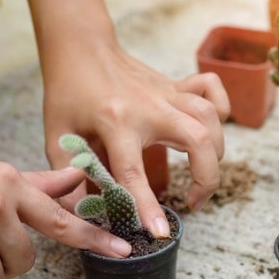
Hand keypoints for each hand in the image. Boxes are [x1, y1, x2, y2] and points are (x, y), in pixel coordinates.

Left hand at [41, 36, 229, 237]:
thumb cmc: (67, 92)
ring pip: (211, 118)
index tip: (160, 232)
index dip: (147, 206)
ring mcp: (167, 93)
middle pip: (198, 139)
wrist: (81, 46)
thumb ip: (66, 175)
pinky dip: (221, 108)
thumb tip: (76, 214)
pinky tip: (212, 127)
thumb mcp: (57, 135)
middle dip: (207, 177)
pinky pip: (212, 90)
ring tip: (203, 173)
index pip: (133, 172)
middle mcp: (148, 107)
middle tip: (195, 200)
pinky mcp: (176, 85)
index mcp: (115, 122)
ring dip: (216, 151)